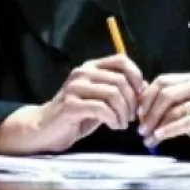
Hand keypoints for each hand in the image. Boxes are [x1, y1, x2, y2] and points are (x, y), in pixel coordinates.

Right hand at [0, 54, 143, 154]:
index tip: (139, 96)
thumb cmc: (77, 116)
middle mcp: (83, 72)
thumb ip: (118, 92)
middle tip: (132, 117)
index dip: (136, 76)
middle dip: (132, 101)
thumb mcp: (100, 100)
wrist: (45, 129)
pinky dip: (114, 119)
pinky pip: (102, 109)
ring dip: (124, 113)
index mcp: (91, 67)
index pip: (121, 60)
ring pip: (113, 94)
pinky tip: (114, 126)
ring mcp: (75, 87)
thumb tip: (144, 88)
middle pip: (120, 80)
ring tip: (122, 124)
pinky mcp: (71, 104)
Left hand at [137, 73, 189, 159]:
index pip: (161, 81)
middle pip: (165, 93)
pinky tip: (160, 137)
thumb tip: (141, 104)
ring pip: (174, 109)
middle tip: (141, 129)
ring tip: (148, 139)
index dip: (146, 98)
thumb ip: (168, 105)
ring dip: (157, 126)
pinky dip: (169, 130)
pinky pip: (186, 122)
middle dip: (149, 112)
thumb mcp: (186, 110)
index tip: (137, 115)